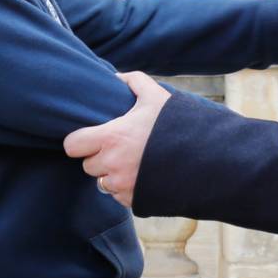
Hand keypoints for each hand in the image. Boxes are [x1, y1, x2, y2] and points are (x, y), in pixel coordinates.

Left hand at [63, 71, 170, 208]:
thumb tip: (118, 77)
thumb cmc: (177, 125)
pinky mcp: (134, 200)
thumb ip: (135, 82)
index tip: (90, 137)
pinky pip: (119, 195)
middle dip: (99, 157)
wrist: (205, 158)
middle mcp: (112, 165)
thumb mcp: (156, 96)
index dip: (79, 141)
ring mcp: (123, 185)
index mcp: (112, 138)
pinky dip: (126, 187)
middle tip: (118, 147)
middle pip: (87, 165)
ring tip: (132, 161)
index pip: (72, 146)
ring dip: (112, 174)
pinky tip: (142, 174)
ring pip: (102, 182)